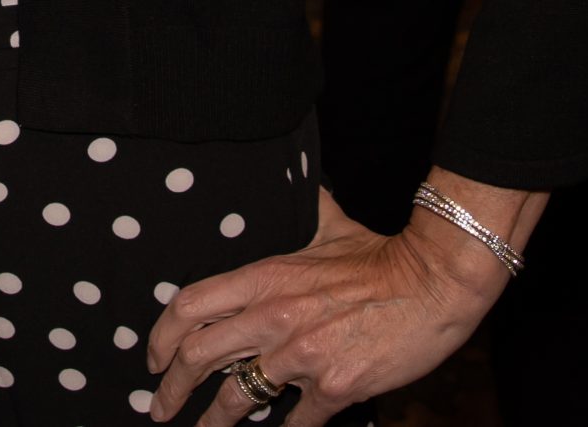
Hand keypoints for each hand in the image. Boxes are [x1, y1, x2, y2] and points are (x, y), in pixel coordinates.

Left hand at [144, 191, 509, 424]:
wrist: (434, 282)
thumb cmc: (382, 257)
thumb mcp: (327, 228)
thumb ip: (298, 216)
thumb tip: (289, 185)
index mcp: (265, 278)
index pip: (190, 305)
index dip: (161, 335)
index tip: (153, 357)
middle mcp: (274, 316)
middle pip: (198, 356)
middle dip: (171, 388)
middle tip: (159, 406)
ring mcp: (302, 354)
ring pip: (238, 397)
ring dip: (213, 422)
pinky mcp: (334, 387)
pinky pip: (296, 421)